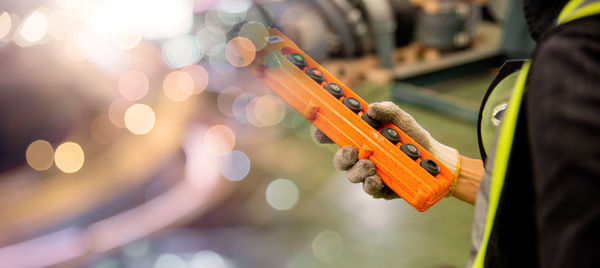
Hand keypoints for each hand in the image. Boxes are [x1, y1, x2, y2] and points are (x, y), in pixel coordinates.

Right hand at [314, 101, 459, 199]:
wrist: (436, 161)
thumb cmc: (414, 138)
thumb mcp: (401, 119)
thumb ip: (387, 110)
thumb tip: (371, 109)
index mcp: (360, 137)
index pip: (335, 136)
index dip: (323, 134)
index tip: (320, 133)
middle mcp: (361, 156)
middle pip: (340, 159)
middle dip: (341, 157)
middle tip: (351, 152)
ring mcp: (369, 173)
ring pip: (352, 175)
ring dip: (357, 171)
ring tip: (370, 166)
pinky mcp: (380, 188)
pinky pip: (369, 189)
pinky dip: (370, 185)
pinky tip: (375, 180)